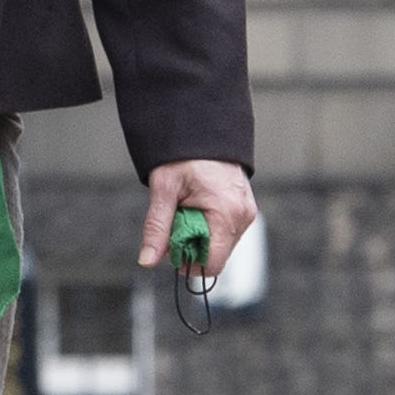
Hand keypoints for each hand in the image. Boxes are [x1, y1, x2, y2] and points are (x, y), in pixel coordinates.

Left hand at [140, 158, 256, 274]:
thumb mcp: (164, 191)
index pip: (212, 263)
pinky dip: (210, 227)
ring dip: (201, 238)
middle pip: (217, 256)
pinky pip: (227, 231)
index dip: (189, 264)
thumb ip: (157, 228)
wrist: (203, 130)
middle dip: (193, 248)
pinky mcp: (245, 208)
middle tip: (177, 223)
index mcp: (227, 214)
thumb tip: (147, 260)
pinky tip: (198, 209)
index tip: (173, 248)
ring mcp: (247, 212)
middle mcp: (243, 216)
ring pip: (221, 245)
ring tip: (187, 212)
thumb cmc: (184, 156)